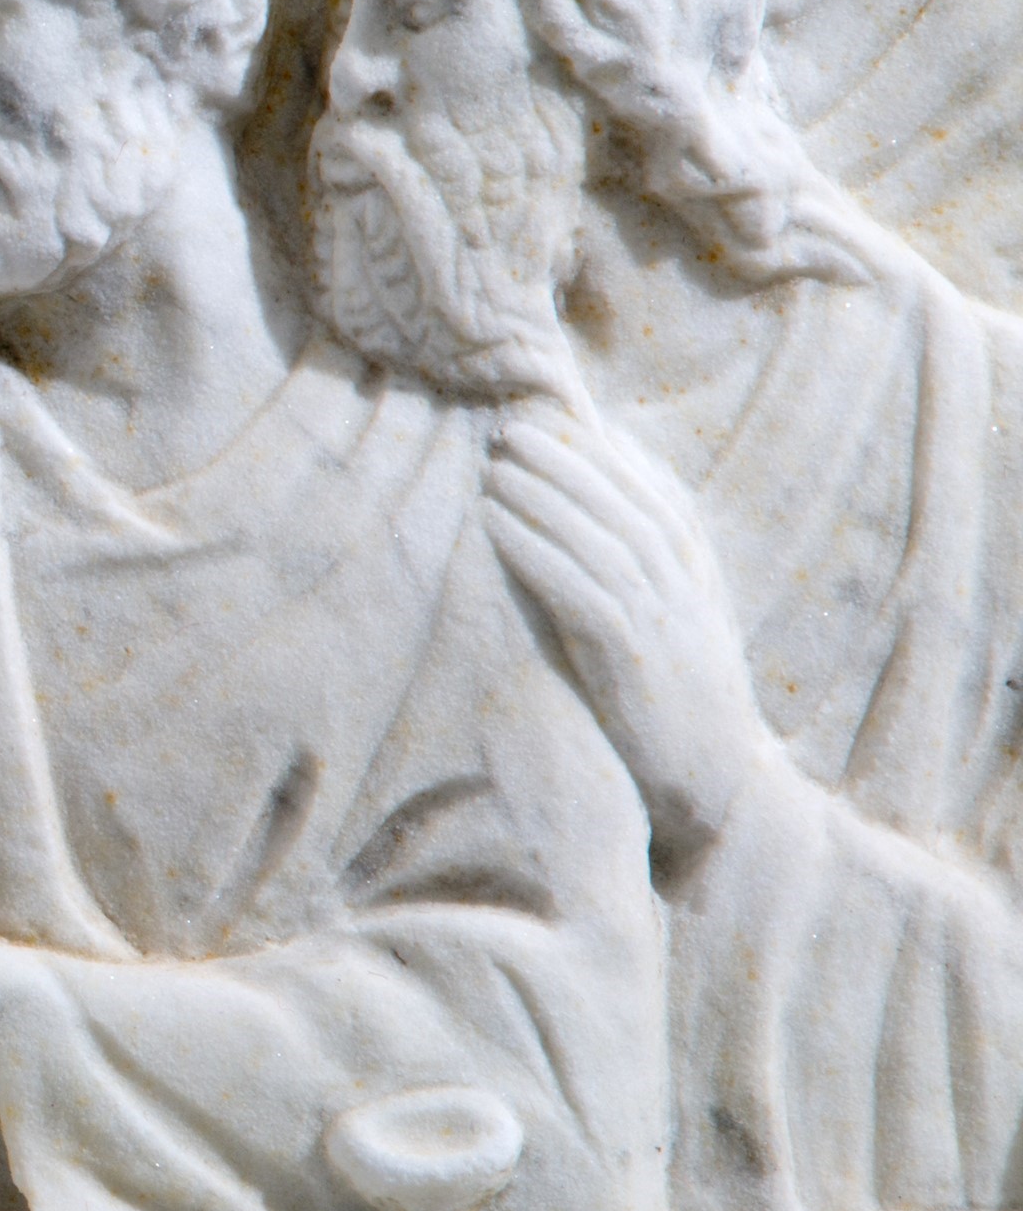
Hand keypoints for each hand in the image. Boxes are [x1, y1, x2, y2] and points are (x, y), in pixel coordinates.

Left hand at [483, 401, 768, 853]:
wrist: (717, 792)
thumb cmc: (680, 712)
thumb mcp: (678, 637)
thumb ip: (652, 584)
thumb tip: (600, 529)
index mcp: (700, 584)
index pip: (661, 501)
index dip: (612, 457)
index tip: (565, 418)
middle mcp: (687, 595)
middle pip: (624, 509)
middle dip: (568, 462)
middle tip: (510, 428)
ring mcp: (664, 627)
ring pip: (601, 542)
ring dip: (544, 497)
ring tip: (494, 465)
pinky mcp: (631, 662)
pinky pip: (579, 592)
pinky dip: (537, 552)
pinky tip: (497, 525)